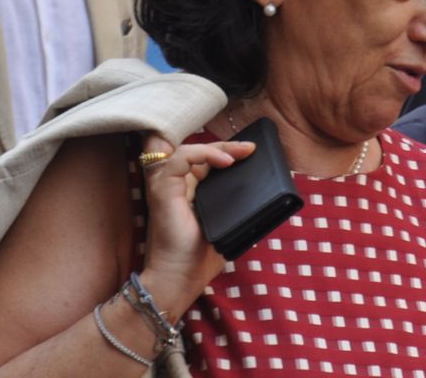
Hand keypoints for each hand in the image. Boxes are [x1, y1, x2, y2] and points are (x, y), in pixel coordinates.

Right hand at [137, 132, 255, 303]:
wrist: (180, 280)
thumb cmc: (199, 259)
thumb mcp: (226, 226)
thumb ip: (235, 207)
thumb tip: (263, 193)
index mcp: (189, 193)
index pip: (203, 161)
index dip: (224, 151)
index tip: (250, 152)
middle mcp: (175, 187)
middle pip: (197, 151)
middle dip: (225, 145)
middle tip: (250, 148)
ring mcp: (166, 187)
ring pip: (186, 149)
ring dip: (215, 147)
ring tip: (239, 154)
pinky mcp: (162, 191)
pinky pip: (179, 159)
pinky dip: (202, 154)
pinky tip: (224, 161)